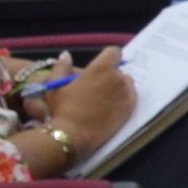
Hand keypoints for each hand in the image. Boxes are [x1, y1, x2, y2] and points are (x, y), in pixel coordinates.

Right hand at [34, 45, 135, 161]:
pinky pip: (131, 97)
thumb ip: (61, 67)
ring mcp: (126, 93)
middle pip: (119, 70)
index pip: (114, 52)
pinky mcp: (130, 108)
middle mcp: (118, 78)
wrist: (74, 134)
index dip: (108, 58)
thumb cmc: (63, 108)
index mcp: (101, 68)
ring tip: (103, 98)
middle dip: (110, 75)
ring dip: (118, 87)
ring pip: (126, 84)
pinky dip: (124, 99)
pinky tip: (111, 107)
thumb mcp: (56, 86)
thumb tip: (66, 54)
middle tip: (97, 87)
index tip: (101, 66)